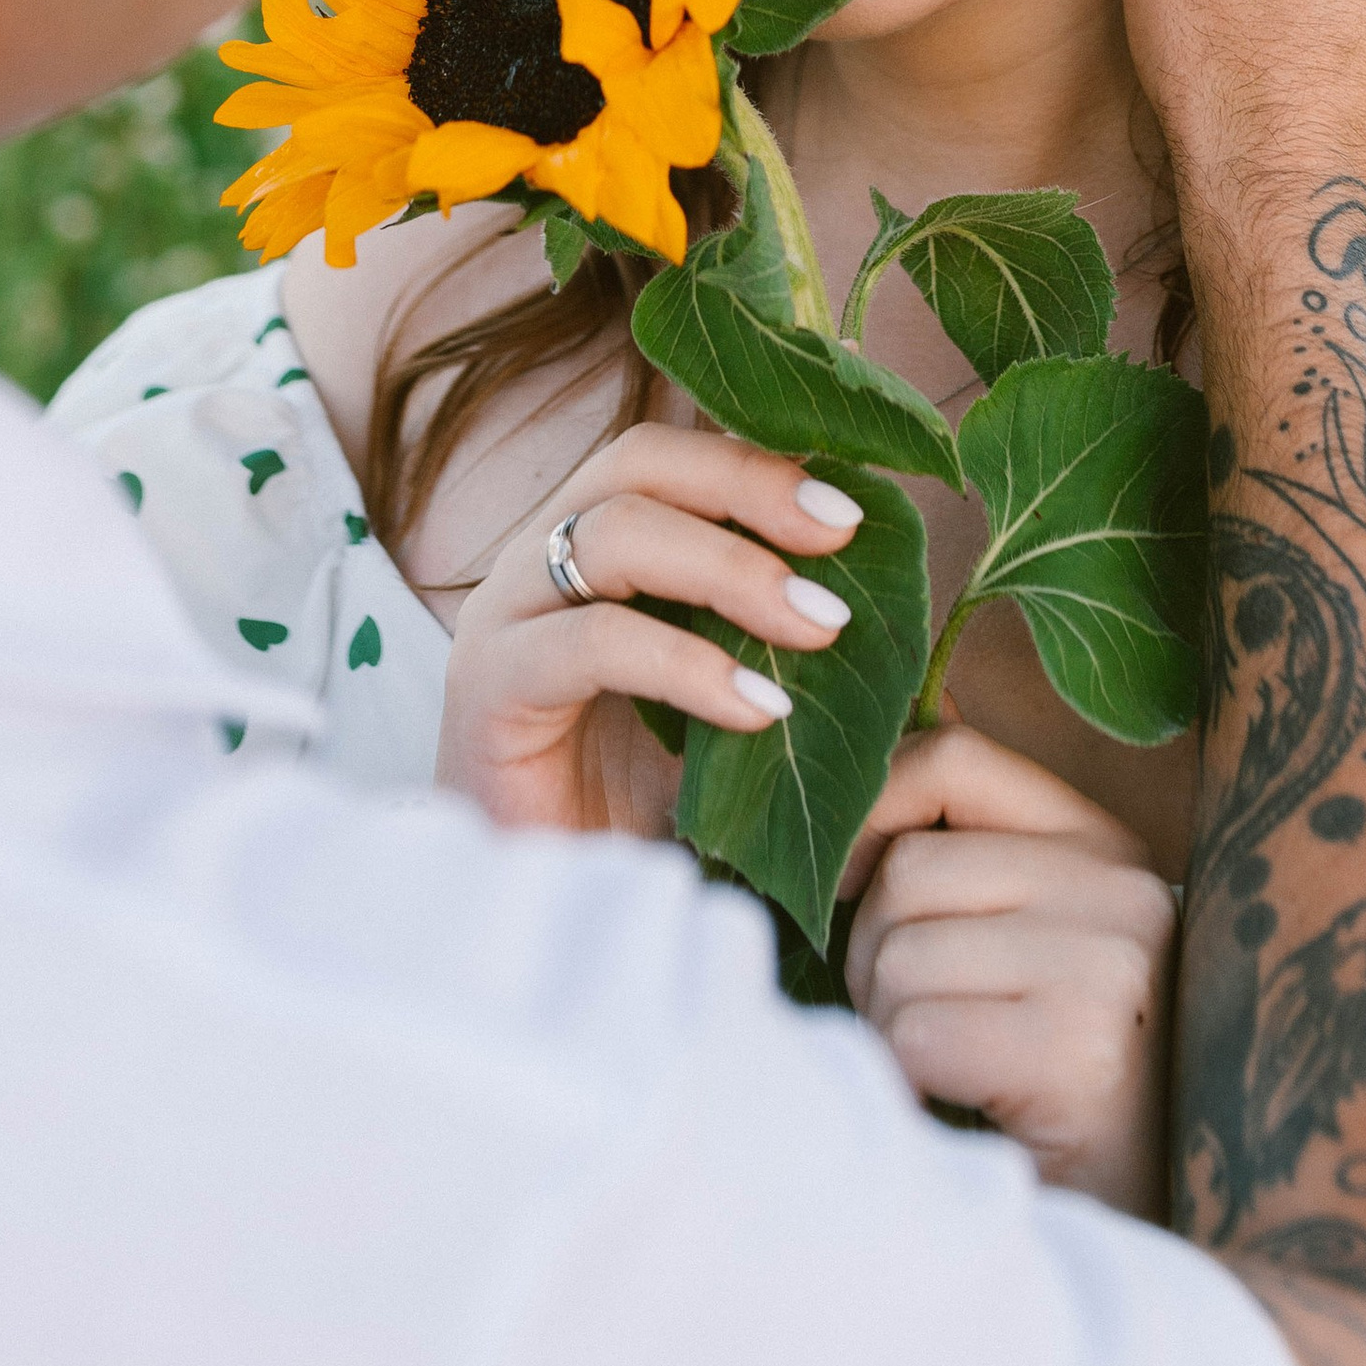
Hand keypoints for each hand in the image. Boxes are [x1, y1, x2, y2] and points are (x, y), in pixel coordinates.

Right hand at [435, 423, 862, 832]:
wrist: (551, 910)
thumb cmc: (641, 804)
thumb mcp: (721, 698)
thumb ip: (770, 636)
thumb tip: (878, 587)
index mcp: (586, 543)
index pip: (666, 456)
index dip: (756, 464)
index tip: (850, 509)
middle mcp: (535, 560)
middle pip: (637, 464)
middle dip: (749, 488)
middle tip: (841, 539)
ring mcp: (503, 618)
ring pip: (616, 533)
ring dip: (734, 569)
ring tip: (821, 626)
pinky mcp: (487, 689)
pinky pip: (594, 644)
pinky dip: (689, 665)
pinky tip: (759, 709)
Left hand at [839, 726, 1176, 1217]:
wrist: (1127, 1239)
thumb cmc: (1050, 1093)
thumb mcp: (1018, 947)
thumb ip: (959, 859)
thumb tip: (842, 784)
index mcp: (1106, 845)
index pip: (952, 757)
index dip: (868, 808)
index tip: (840, 885)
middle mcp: (1121, 887)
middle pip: (908, 871)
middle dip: (874, 956)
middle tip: (924, 1031)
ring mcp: (1110, 964)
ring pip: (899, 955)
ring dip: (890, 1029)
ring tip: (954, 1076)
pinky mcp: (1081, 1049)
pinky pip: (918, 1034)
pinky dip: (911, 1083)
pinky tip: (964, 1114)